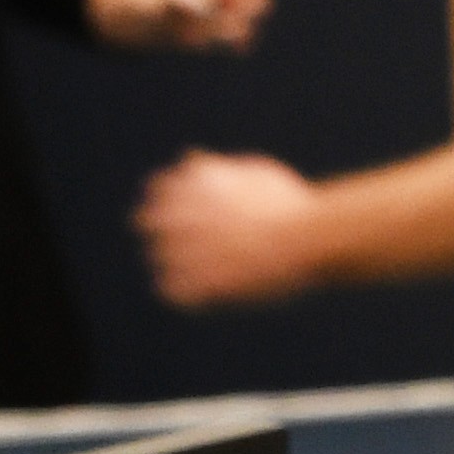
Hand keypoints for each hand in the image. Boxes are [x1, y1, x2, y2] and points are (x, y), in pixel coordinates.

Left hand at [137, 152, 316, 309]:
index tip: (187, 216)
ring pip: (158, 259)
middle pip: (146, 223)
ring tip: (208, 272)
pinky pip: (172, 292)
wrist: (307, 239)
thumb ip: (219, 168)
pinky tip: (208, 293)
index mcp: (193, 182)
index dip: (171, 204)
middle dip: (163, 234)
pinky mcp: (198, 282)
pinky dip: (186, 294)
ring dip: (177, 265)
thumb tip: (194, 159)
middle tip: (192, 246)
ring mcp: (187, 248)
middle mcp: (181, 212)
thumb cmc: (291, 205)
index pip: (158, 189)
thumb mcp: (256, 172)